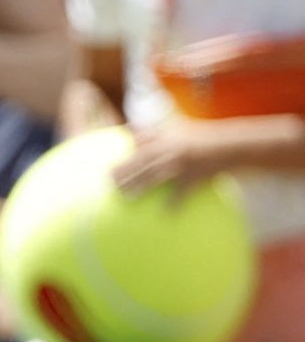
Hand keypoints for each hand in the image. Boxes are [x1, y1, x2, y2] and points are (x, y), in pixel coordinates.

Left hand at [112, 118, 234, 192]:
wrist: (232, 145)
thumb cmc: (205, 136)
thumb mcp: (181, 126)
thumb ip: (158, 130)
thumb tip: (133, 132)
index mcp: (166, 136)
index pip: (139, 142)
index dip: (126, 151)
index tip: (111, 162)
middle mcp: (170, 149)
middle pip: (141, 161)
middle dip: (125, 171)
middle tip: (110, 181)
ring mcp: (181, 164)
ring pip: (155, 177)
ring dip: (139, 186)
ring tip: (125, 196)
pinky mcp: (194, 177)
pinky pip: (181, 193)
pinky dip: (173, 204)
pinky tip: (165, 214)